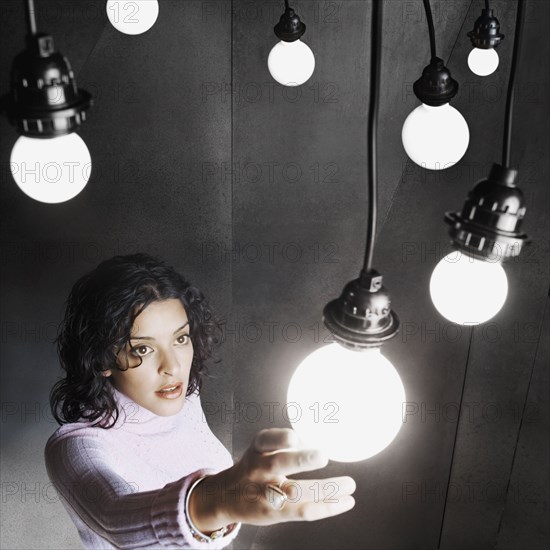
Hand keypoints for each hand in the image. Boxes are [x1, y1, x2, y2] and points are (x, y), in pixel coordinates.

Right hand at [190, 428, 355, 529]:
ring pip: (297, 492)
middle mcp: (260, 469)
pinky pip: (304, 511)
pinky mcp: (275, 513)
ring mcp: (267, 493)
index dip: (281, 438)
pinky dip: (328, 507)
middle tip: (323, 456)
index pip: (266, 440)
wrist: (228, 496)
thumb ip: (284, 441)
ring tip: (349, 483)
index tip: (295, 437)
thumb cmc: (254, 466)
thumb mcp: (261, 447)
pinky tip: (345, 501)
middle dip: (301, 460)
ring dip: (326, 488)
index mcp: (258, 449)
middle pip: (279, 464)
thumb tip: (319, 435)